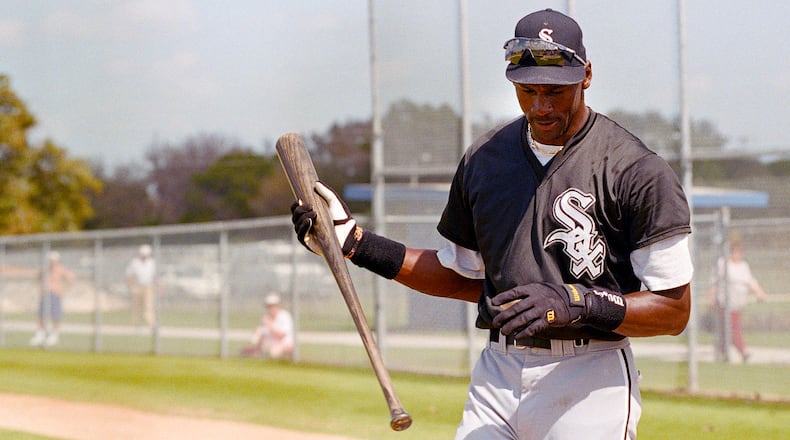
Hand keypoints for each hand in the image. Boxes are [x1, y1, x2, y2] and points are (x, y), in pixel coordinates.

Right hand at [290, 181, 358, 255]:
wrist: (349, 233)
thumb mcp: (334, 203)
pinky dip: (303, 227)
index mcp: (308, 215)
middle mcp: (305, 225)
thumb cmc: (341, 219)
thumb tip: (316, 183)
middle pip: (295, 216)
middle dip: (300, 210)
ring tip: (314, 214)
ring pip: (296, 225)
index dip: (295, 204)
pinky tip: (309, 221)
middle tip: (310, 206)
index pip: (296, 209)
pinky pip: (301, 235)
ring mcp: (306, 235)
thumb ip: (326, 193)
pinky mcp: (309, 244)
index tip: (300, 199)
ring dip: (302, 218)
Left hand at [491, 283, 625, 337]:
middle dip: (503, 316)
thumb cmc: (553, 295)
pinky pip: (533, 327)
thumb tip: (511, 302)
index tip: (493, 302)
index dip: (503, 297)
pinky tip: (517, 337)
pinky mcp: (548, 319)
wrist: (573, 301)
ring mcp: (541, 309)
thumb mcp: (540, 289)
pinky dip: (524, 333)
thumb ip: (527, 294)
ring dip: (511, 326)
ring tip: (504, 332)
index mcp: (532, 289)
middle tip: (495, 323)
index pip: (514, 292)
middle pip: (515, 308)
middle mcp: (535, 298)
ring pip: (522, 319)